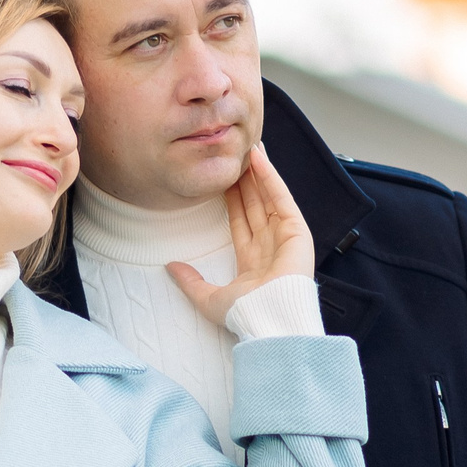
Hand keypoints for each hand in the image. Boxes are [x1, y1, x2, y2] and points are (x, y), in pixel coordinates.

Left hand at [168, 143, 314, 327]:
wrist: (268, 319)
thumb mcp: (208, 298)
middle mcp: (270, 245)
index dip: (230, 198)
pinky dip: (271, 177)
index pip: (240, 220)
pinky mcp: (297, 230)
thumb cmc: (245, 314)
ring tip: (246, 148)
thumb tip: (169, 267)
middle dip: (244, 180)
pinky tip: (259, 158)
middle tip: (232, 155)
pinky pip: (281, 197)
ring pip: (268, 196)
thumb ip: (189, 281)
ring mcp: (285, 236)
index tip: (219, 179)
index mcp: (252, 260)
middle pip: (255, 203)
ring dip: (258, 173)